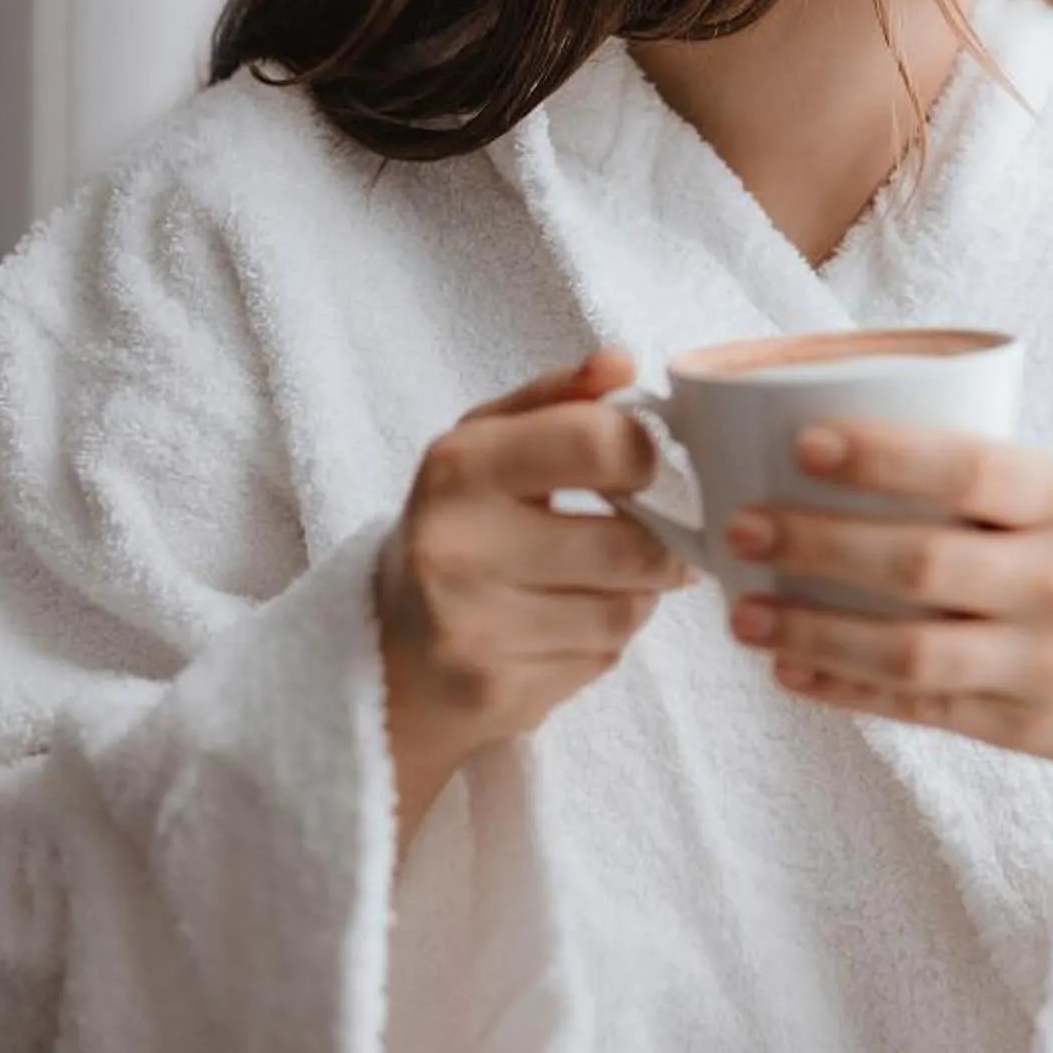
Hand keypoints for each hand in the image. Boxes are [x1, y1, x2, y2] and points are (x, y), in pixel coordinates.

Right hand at [376, 347, 693, 843]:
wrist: (389, 648)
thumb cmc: (460, 524)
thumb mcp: (489, 443)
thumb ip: (560, 396)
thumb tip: (622, 363)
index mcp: (460, 468)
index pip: (600, 443)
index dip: (646, 454)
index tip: (644, 466)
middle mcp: (456, 548)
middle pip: (633, 544)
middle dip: (663, 541)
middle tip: (651, 533)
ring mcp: (472, 628)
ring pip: (628, 608)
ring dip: (638, 593)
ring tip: (601, 578)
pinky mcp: (495, 690)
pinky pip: (602, 656)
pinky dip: (606, 638)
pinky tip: (567, 623)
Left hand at [720, 424, 1052, 820]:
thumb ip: (999, 483)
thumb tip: (858, 443)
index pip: (967, 469)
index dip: (880, 456)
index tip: (803, 441)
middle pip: (917, 563)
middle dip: (816, 544)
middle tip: (740, 528)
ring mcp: (1040, 663)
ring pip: (905, 651)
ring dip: (812, 632)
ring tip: (744, 615)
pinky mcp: (1020, 728)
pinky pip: (916, 709)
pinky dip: (845, 690)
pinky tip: (791, 672)